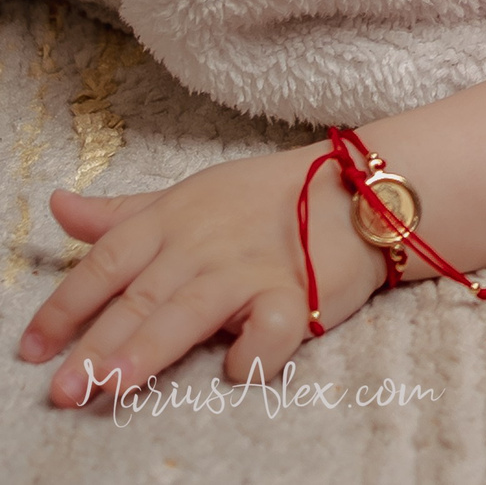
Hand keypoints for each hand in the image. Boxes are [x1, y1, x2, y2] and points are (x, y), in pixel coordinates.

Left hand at [16, 144, 389, 408]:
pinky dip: (255, 350)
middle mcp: (204, 245)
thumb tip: (58, 206)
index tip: (33, 349)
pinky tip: (235, 370)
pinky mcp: (297, 293)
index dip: (66, 306)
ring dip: (151, 350)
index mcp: (173, 221)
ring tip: (114, 386)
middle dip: (98, 343)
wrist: (359, 190)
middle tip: (65, 388)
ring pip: (190, 311)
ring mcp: (250, 269)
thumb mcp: (190, 195)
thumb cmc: (268, 198)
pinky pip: (272, 326)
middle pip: (140, 297)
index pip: (106, 263)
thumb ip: (123, 214)